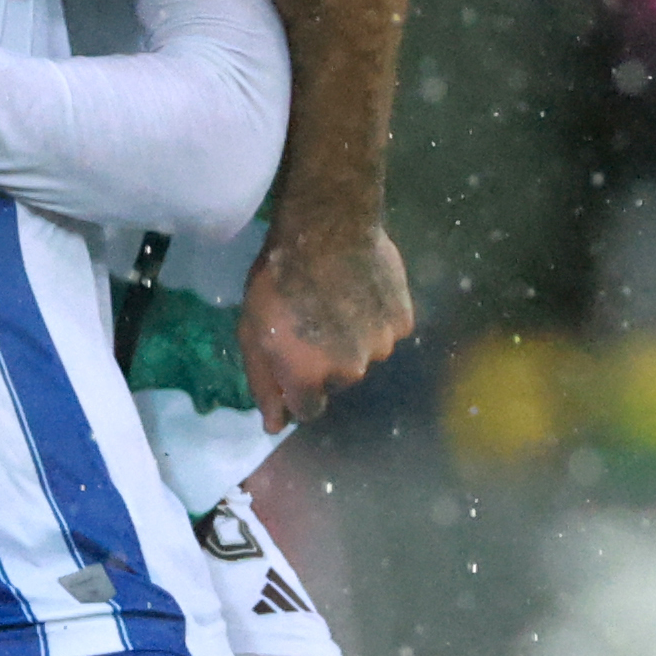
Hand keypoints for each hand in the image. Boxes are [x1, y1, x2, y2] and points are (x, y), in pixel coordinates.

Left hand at [238, 225, 412, 428]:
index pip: (308, 410)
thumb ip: (263, 384)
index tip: (293, 358)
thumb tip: (274, 427)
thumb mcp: (252, 332)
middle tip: (312, 319)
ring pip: (365, 354)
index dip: (297, 386)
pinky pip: (387, 330)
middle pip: (337, 380)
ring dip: (353, 337)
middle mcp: (349, 372)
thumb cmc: (276, 279)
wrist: (326, 228)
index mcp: (308, 378)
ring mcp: (381, 347)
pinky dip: (376, 317)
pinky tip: (362, 289)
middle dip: (325, 360)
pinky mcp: (404, 321)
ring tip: (338, 299)